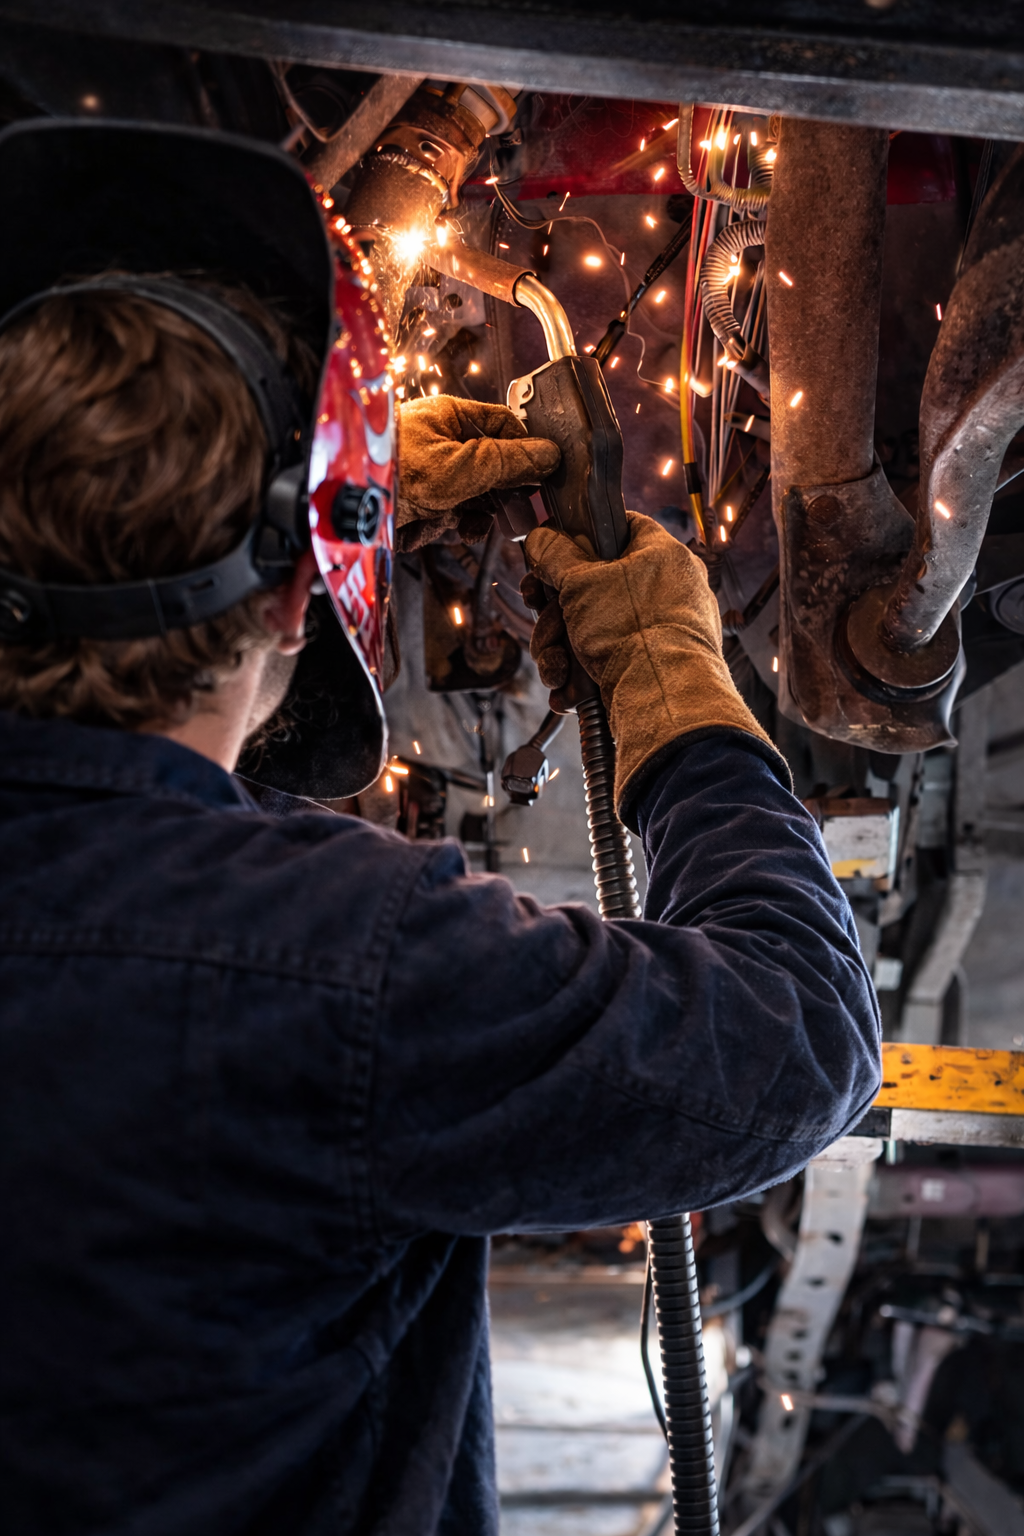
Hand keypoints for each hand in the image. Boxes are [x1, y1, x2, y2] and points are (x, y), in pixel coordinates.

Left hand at [396, 395, 558, 551]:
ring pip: (466, 499)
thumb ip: (510, 463)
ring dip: (467, 518)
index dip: (525, 450)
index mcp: (450, 417)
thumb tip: (548, 455)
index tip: (541, 475)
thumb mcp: (464, 466)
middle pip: (487, 469)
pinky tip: (433, 531)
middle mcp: (437, 443)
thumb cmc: (393, 469)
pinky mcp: (409, 504)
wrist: (342, 501)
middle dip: (496, 496)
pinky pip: (439, 519)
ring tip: (460, 526)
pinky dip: (440, 530)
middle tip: (510, 515)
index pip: (503, 425)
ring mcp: (423, 475)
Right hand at [524, 511, 788, 822]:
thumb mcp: (580, 582)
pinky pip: (610, 660)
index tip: (553, 555)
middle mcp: (669, 589)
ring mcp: (665, 629)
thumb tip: (540, 537)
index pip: (620, 526)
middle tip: (541, 616)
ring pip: (596, 628)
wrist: (665, 700)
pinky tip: (567, 690)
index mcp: (662, 554)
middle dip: (556, 611)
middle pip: (596, 586)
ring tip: (555, 669)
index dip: (581, 537)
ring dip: (561, 649)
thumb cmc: (635, 634)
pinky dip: (583, 675)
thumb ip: (554, 554)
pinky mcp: (656, 666)